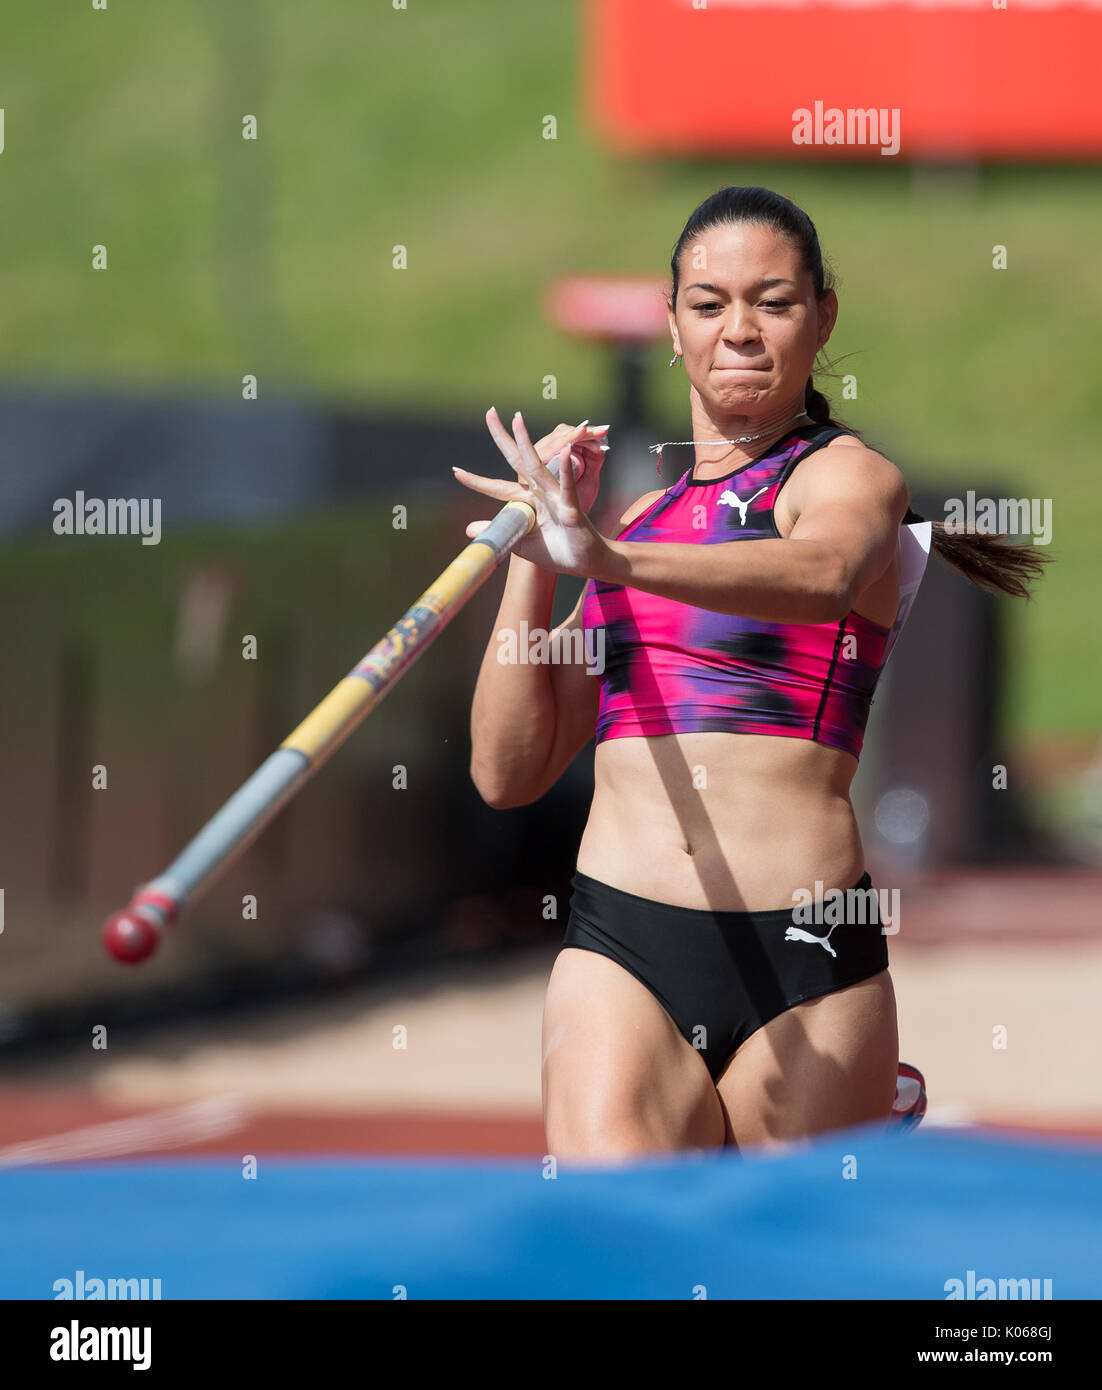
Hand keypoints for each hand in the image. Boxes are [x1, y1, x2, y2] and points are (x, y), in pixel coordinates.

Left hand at [452, 408, 610, 576]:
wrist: (586, 562)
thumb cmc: (558, 551)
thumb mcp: (522, 544)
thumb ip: (499, 531)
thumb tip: (467, 529)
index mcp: (528, 502)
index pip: (497, 488)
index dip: (477, 482)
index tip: (455, 472)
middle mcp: (540, 494)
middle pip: (518, 461)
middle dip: (503, 437)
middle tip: (490, 412)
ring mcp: (556, 498)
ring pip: (538, 467)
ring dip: (527, 444)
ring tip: (517, 420)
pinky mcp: (572, 508)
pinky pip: (567, 487)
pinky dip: (566, 470)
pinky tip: (563, 451)